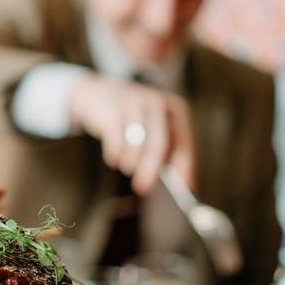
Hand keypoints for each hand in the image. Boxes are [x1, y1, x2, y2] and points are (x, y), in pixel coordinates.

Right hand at [70, 75, 195, 194]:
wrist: (99, 94)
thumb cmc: (133, 120)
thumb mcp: (156, 129)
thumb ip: (169, 153)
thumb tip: (182, 185)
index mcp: (175, 111)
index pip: (184, 144)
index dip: (185, 168)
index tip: (183, 190)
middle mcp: (157, 104)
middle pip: (159, 143)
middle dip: (150, 169)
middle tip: (143, 188)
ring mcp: (135, 104)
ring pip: (135, 144)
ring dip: (129, 162)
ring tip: (127, 167)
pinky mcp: (112, 109)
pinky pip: (114, 141)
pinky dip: (114, 155)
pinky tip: (113, 158)